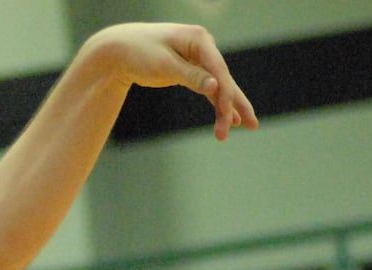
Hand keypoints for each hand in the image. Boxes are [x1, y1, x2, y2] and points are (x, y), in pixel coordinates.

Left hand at [96, 23, 256, 140]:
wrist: (120, 49)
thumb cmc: (139, 52)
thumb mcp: (163, 65)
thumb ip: (190, 75)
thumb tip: (215, 87)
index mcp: (199, 39)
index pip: (218, 69)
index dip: (226, 93)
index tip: (228, 114)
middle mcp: (204, 47)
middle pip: (224, 79)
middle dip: (235, 104)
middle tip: (251, 125)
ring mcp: (199, 59)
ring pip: (219, 87)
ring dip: (227, 109)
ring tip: (243, 128)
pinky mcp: (192, 71)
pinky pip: (209, 90)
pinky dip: (217, 105)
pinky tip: (228, 120)